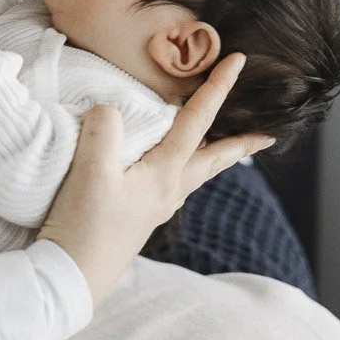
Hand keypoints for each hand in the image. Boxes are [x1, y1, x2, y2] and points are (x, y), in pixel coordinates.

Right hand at [36, 53, 274, 306]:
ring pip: (196, 172)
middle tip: (268, 135)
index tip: (238, 61)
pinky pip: (173, 182)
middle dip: (241, 143)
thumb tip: (111, 108)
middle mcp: (169, 190)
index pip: (198, 121)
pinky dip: (184, 166)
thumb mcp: (92, 171)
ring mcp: (155, 207)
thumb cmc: (85, 226)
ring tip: (224, 143)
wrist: (71, 278)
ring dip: (215, 154)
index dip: (218, 88)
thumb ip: (106, 129)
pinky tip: (168, 166)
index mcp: (165, 174)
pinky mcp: (139, 217)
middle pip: (215, 159)